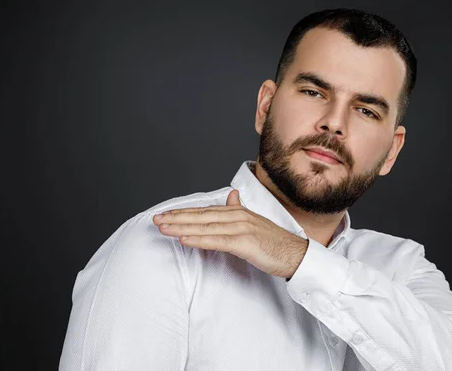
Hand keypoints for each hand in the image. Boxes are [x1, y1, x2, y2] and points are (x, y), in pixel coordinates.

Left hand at [152, 189, 308, 277]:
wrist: (296, 254)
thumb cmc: (275, 243)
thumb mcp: (255, 223)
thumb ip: (240, 210)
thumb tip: (232, 196)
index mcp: (239, 211)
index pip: (205, 211)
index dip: (184, 212)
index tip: (166, 214)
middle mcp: (238, 216)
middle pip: (201, 216)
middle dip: (176, 217)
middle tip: (155, 219)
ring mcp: (241, 228)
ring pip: (205, 226)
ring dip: (182, 227)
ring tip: (162, 228)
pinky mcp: (244, 242)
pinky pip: (216, 240)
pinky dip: (198, 239)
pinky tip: (183, 238)